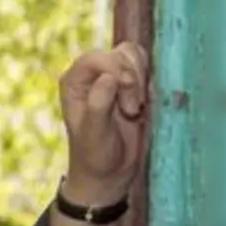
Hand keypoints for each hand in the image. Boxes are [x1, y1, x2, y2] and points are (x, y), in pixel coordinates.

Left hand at [58, 42, 149, 203]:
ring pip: (135, 56)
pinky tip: (146, 104)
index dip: (116, 71)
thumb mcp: (94, 133)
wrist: (110, 171)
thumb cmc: (95, 154)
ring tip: (138, 107)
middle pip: (120, 53)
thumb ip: (98, 104)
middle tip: (133, 109)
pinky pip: (147, 67)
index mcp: (73, 82)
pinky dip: (152, 81)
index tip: (128, 101)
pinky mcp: (132, 82)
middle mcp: (91, 74)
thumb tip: (108, 77)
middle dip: (133, 78)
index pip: (96, 58)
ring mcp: (113, 75)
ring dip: (143, 79)